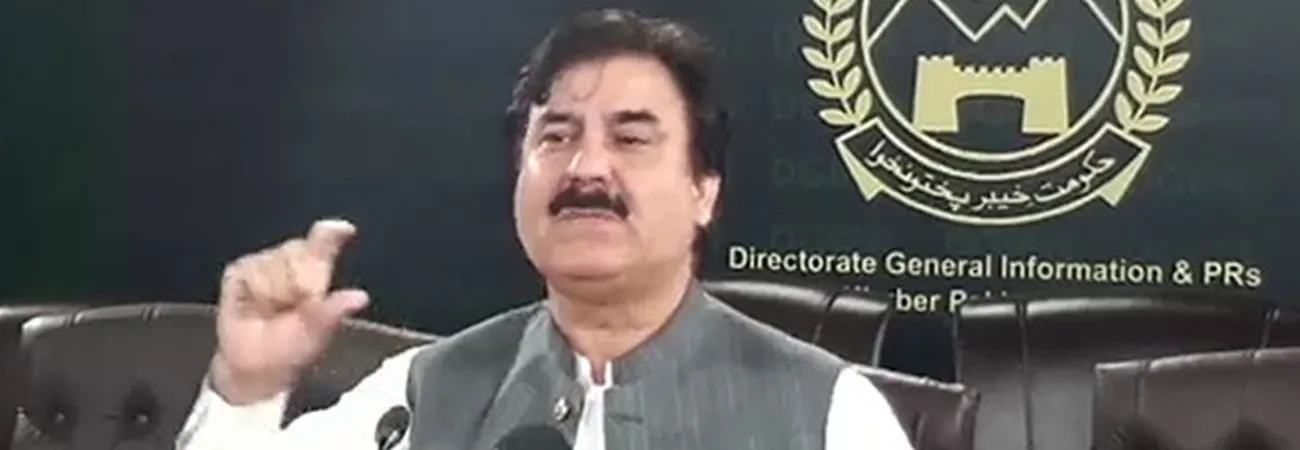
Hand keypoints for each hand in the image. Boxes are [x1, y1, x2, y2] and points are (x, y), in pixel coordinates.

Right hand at [210, 219, 369, 403]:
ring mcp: (263, 263)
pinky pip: (251, 273)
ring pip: (274, 263)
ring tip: (273, 309)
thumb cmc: (291, 346)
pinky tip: (254, 305)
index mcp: (316, 270)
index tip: (345, 229)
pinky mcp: (239, 271)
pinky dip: (256, 293)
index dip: (333, 234)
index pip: (326, 242)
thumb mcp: (318, 331)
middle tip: (294, 306)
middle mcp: (291, 260)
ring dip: (276, 292)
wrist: (255, 365)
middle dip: (300, 281)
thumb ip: (334, 310)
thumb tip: (361, 297)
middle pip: (298, 251)